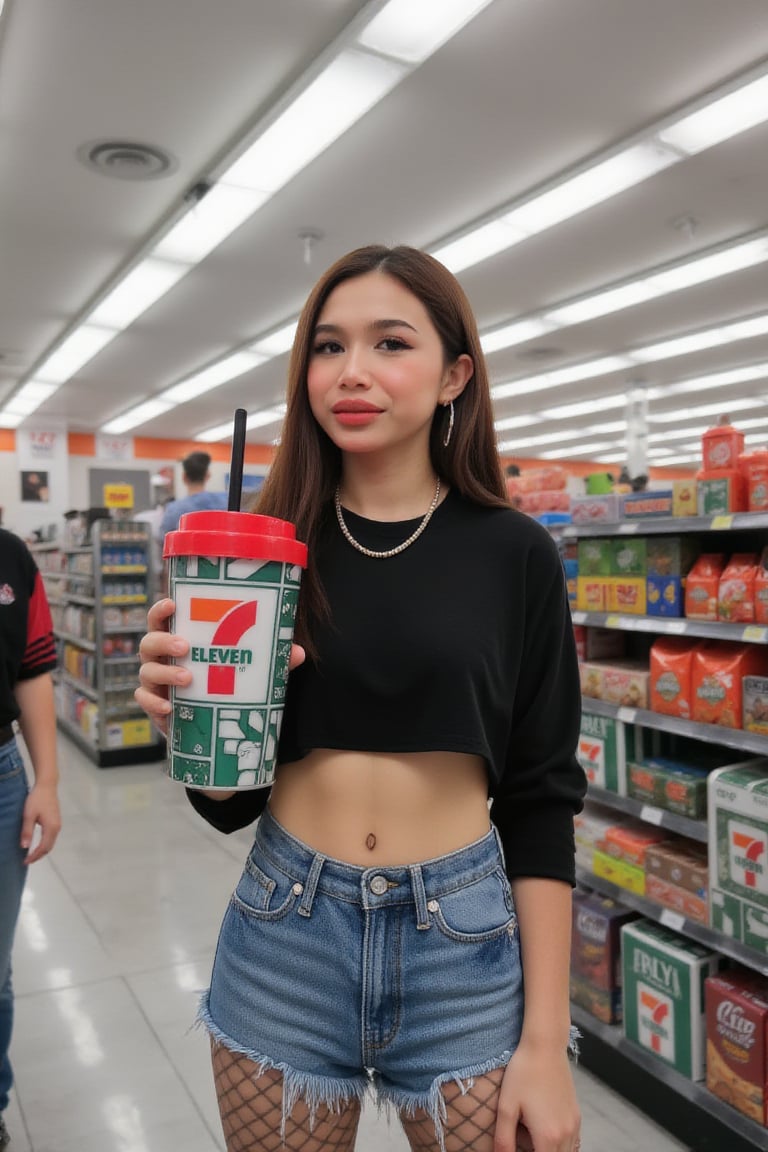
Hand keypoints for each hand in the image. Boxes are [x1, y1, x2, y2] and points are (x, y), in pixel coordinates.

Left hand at [21, 782, 60, 863]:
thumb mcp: (28, 815)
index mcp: (51, 828)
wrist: (47, 785)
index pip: (43, 847)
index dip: (34, 856)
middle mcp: (57, 828)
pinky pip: (51, 837)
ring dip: (42, 850)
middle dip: (38, 856)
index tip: (25, 862)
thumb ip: (27, 832)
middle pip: (49, 847)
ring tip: (31, 854)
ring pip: (51, 842)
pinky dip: (45, 844)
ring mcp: (58, 824)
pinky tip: (37, 843)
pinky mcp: (56, 821)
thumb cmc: (37, 799)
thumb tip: (25, 847)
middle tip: (27, 860)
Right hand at [136, 598, 305, 736]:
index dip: (161, 609)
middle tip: (185, 647)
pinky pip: (145, 701)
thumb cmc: (223, 680)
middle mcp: (162, 657)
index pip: (162, 618)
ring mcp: (155, 681)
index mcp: (180, 638)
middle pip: (149, 642)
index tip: (173, 604)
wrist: (212, 721)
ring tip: (187, 680)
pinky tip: (170, 708)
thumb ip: (269, 659)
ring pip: (146, 671)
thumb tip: (297, 652)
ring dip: (164, 674)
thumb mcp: (246, 668)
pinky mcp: (155, 705)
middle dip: (163, 641)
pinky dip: (154, 704)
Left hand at [495, 1042, 579, 1151]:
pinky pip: (572, 1143)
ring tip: (531, 1140)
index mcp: (548, 1136)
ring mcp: (574, 1125)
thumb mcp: (506, 1106)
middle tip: (522, 1143)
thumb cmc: (523, 1073)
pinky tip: (544, 1134)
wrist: (545, 1045)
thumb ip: (503, 1139)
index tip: (516, 1150)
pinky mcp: (577, 1115)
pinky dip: (560, 1147)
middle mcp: (566, 1134)